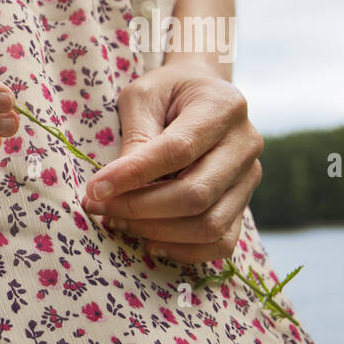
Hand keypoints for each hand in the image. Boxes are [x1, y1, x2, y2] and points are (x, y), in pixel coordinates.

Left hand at [81, 64, 262, 263]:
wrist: (201, 94)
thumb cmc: (166, 92)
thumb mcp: (143, 95)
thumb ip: (135, 135)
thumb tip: (114, 186)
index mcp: (223, 107)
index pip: (177, 150)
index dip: (133, 175)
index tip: (94, 189)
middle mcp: (246, 144)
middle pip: (195, 195)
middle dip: (138, 209)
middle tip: (97, 208)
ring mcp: (249, 178)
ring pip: (209, 225)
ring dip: (156, 232)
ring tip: (116, 222)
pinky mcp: (244, 203)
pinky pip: (222, 243)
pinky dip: (184, 251)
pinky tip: (149, 242)